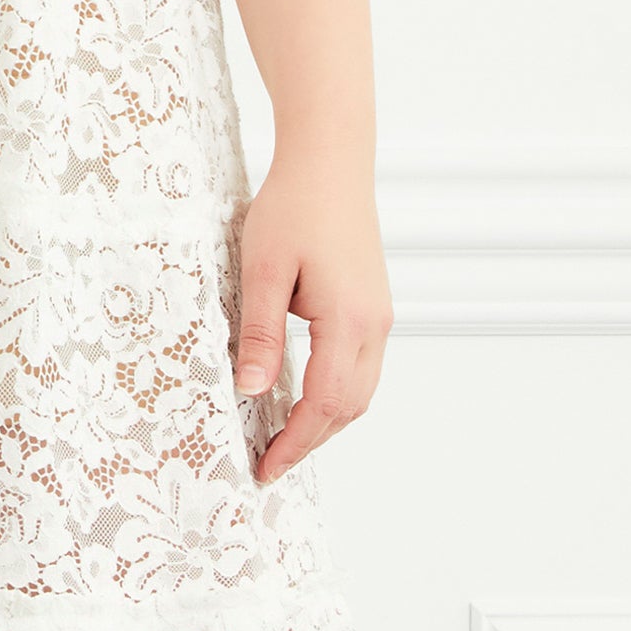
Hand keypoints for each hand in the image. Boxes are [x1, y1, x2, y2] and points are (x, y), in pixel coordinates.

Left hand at [233, 145, 390, 483]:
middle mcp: (374, 326)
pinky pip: (361, 367)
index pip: (324, 405)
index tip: (266, 468)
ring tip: (285, 438)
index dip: (295, 443)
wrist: (331, 161)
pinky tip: (306, 396)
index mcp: (348, 322)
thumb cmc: (294, 206)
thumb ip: (261, 335)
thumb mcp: (262, 270)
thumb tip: (252, 391)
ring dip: (327, 420)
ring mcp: (378, 316)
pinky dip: (336, 394)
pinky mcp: (373, 305)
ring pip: (360, 391)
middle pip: (348, 408)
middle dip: (310, 441)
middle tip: (270, 462)